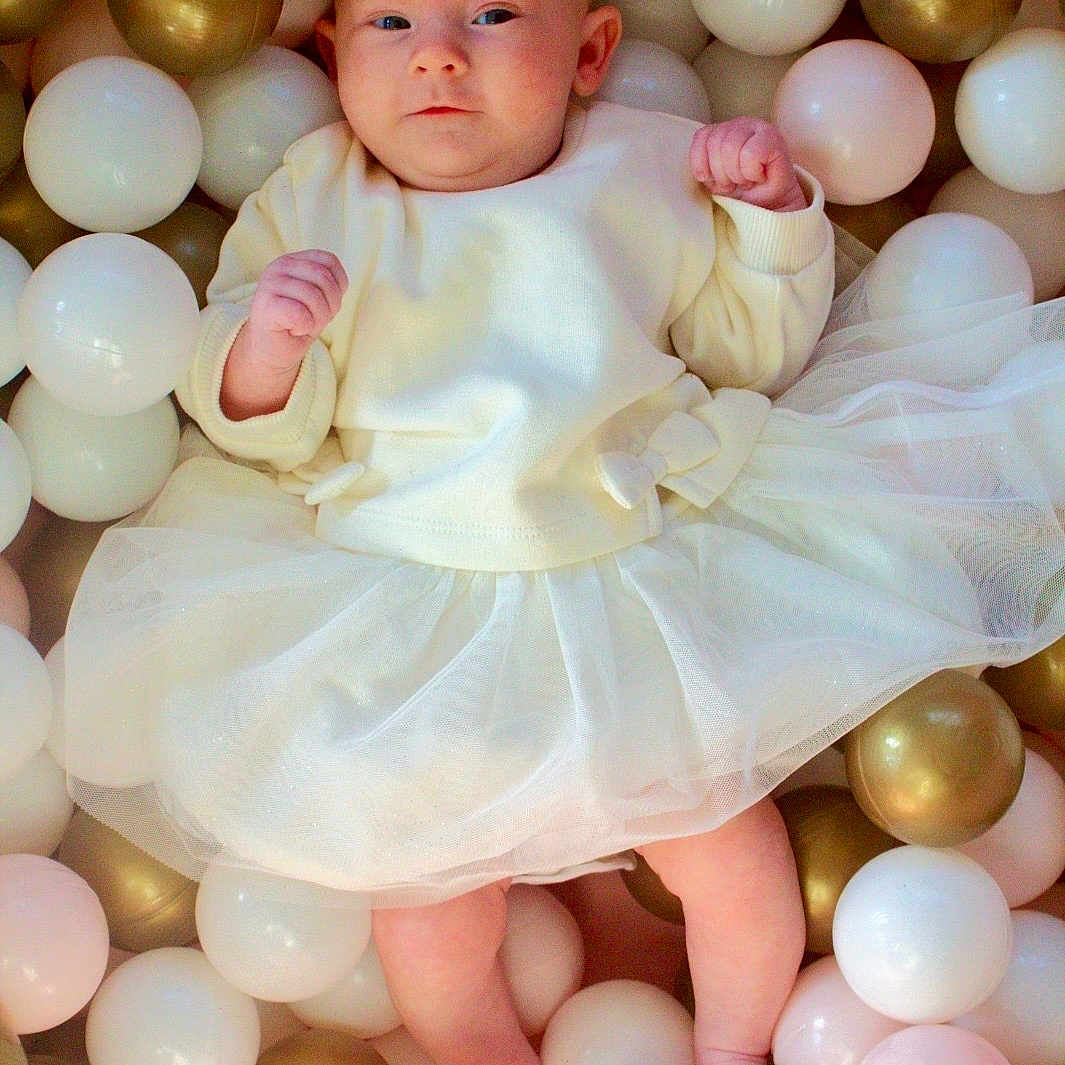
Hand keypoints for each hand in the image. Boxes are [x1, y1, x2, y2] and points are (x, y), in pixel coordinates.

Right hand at [245, 249, 348, 372]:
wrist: (271, 351)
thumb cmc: (298, 324)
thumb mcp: (319, 298)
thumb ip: (328, 283)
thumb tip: (337, 282)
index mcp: (293, 260)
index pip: (330, 261)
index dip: (337, 287)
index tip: (324, 304)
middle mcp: (279, 266)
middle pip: (323, 278)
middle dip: (330, 305)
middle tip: (315, 319)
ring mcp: (270, 284)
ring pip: (313, 296)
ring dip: (317, 319)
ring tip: (303, 325)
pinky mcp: (265, 306)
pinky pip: (299, 313)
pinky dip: (304, 327)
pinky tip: (293, 329)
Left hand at [690, 118, 806, 211]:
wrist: (768, 205)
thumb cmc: (741, 191)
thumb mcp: (713, 179)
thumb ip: (701, 165)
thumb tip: (696, 169)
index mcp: (721, 131)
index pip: (701, 137)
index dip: (703, 164)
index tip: (714, 179)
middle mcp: (738, 124)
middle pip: (715, 143)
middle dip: (721, 173)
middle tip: (734, 182)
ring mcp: (756, 127)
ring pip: (731, 147)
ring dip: (736, 174)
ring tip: (746, 180)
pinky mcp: (772, 137)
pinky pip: (750, 153)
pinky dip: (751, 172)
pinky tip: (759, 176)